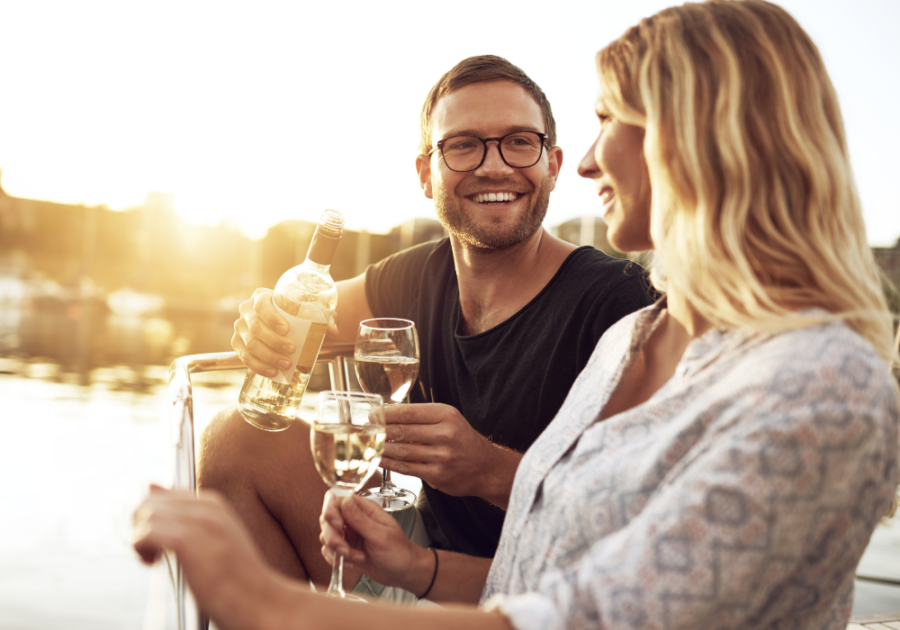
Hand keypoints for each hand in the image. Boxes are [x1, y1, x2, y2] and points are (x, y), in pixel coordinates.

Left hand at [133, 485, 285, 624]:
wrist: (259, 602)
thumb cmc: (235, 578)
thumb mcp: (211, 537)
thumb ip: (183, 512)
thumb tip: (151, 484)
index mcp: (213, 503)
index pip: (163, 494)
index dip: (154, 519)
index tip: (162, 543)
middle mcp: (207, 506)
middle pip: (150, 501)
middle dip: (141, 526)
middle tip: (154, 553)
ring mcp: (201, 522)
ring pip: (145, 513)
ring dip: (140, 538)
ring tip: (155, 560)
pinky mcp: (188, 541)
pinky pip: (146, 531)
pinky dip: (141, 548)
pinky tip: (153, 563)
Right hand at [232, 288, 338, 376]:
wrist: (282, 320)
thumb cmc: (295, 314)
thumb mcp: (309, 311)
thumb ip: (325, 317)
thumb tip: (335, 331)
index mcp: (261, 297)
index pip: (262, 306)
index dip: (272, 318)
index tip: (286, 330)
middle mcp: (246, 310)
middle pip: (256, 328)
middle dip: (274, 342)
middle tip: (292, 350)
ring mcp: (240, 328)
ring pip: (250, 345)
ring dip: (268, 357)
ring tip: (286, 364)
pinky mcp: (237, 344)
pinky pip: (244, 357)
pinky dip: (258, 366)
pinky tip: (272, 371)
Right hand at [319, 492, 431, 592]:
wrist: (404, 572)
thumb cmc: (399, 551)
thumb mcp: (381, 535)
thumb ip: (360, 519)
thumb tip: (345, 500)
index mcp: (364, 509)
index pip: (337, 499)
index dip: (332, 511)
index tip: (338, 525)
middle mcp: (354, 519)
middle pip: (327, 519)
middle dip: (333, 536)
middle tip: (346, 549)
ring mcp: (349, 534)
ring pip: (326, 536)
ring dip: (336, 550)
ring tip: (355, 557)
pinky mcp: (346, 549)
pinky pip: (329, 551)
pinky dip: (336, 559)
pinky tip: (352, 563)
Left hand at [381, 404, 521, 503]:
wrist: (485, 467)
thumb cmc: (462, 440)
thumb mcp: (448, 420)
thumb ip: (423, 418)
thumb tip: (389, 415)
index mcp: (446, 415)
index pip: (409, 412)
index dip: (386, 414)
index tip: (372, 414)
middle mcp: (445, 434)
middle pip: (403, 430)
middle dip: (380, 430)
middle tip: (364, 429)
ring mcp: (442, 456)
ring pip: (402, 450)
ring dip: (382, 448)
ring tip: (368, 444)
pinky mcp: (437, 475)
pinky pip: (407, 468)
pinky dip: (390, 463)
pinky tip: (379, 459)